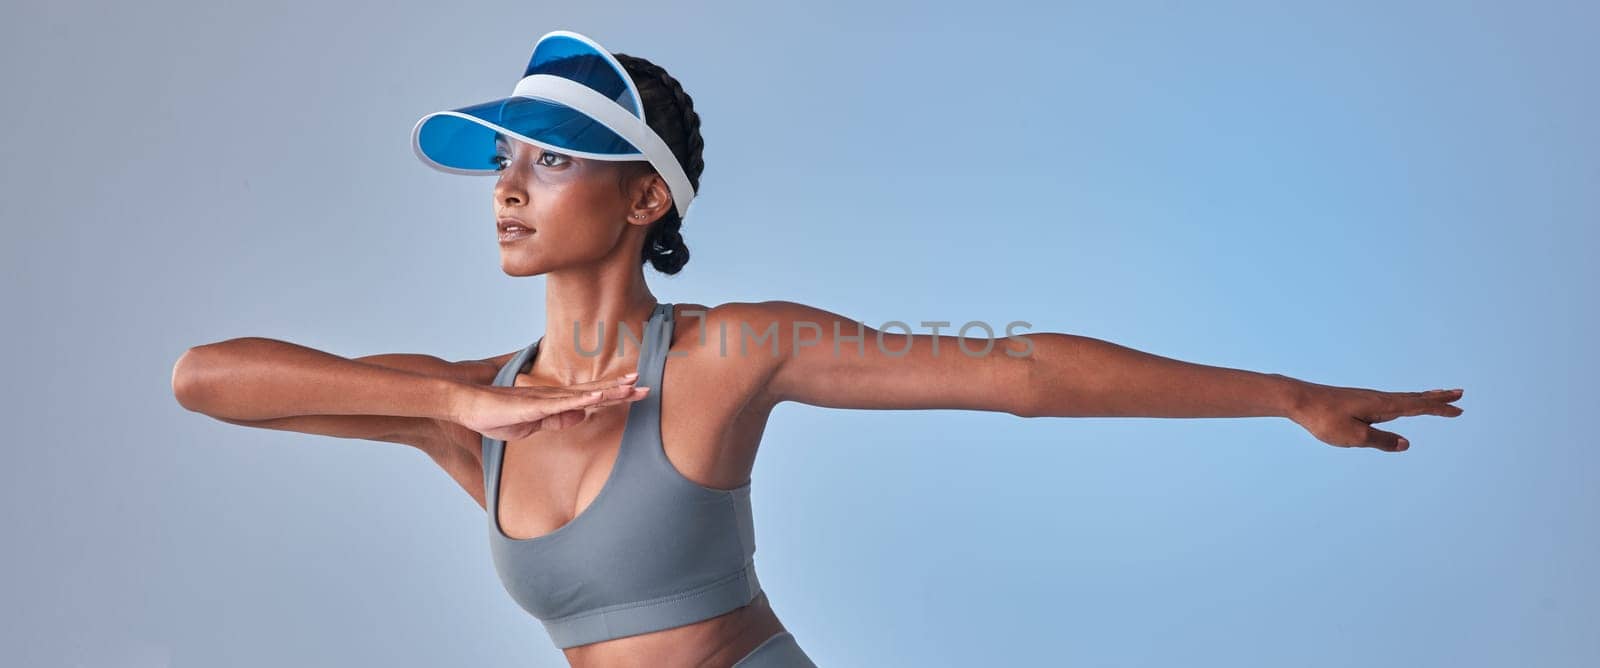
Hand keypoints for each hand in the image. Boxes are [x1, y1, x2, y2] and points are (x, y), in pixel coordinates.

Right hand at [453, 372, 649, 441]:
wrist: (469, 406)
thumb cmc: (496, 415)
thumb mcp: (533, 424)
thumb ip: (557, 419)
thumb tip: (582, 415)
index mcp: (556, 402)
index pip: (592, 397)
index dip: (615, 394)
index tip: (636, 391)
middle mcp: (555, 397)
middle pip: (595, 391)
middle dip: (622, 389)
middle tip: (647, 386)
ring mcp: (546, 399)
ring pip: (585, 394)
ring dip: (609, 390)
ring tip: (632, 386)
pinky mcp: (535, 406)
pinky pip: (563, 403)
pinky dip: (583, 399)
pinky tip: (599, 396)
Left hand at [1285, 380, 1463, 451]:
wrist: (1299, 400)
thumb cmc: (1324, 419)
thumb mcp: (1354, 437)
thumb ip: (1381, 441)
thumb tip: (1406, 444)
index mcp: (1382, 406)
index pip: (1417, 407)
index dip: (1439, 408)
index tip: (1459, 408)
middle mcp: (1379, 398)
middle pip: (1415, 398)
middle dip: (1438, 398)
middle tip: (1459, 394)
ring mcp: (1369, 398)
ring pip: (1403, 397)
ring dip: (1424, 397)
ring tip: (1438, 395)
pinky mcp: (1358, 400)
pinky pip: (1390, 400)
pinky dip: (1405, 400)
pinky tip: (1400, 404)